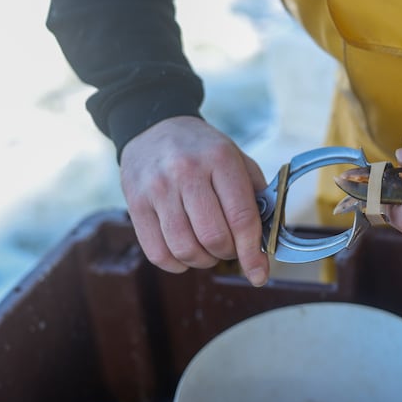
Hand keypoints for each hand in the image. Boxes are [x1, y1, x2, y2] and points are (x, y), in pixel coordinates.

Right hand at [119, 116, 268, 285]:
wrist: (155, 127)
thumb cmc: (205, 152)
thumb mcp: (237, 160)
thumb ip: (257, 198)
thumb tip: (266, 244)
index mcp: (220, 159)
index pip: (241, 217)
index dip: (252, 253)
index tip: (259, 275)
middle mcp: (187, 171)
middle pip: (213, 237)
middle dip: (228, 253)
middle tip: (229, 247)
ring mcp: (157, 188)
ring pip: (185, 249)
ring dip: (203, 261)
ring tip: (208, 249)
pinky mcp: (135, 203)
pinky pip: (157, 253)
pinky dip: (177, 264)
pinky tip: (185, 252)